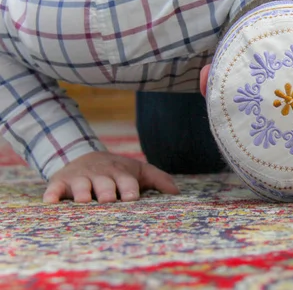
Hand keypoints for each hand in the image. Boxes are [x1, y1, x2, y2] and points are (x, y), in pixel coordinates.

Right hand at [43, 152, 179, 202]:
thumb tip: (178, 193)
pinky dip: (52, 194)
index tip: (132, 197)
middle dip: (107, 192)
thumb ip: (159, 180)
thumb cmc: (118, 171)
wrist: (86, 156)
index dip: (129, 189)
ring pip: (81, 187)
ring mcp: (80, 179)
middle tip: (109, 199)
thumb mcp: (139, 171)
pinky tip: (50, 201)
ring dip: (82, 193)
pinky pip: (54, 188)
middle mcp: (101, 176)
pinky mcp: (60, 183)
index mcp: (121, 174)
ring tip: (84, 201)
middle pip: (104, 185)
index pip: (127, 182)